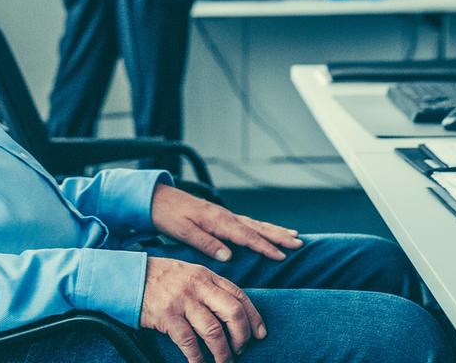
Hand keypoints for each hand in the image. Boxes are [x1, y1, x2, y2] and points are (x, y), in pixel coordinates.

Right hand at [140, 256, 264, 362]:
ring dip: (222, 352)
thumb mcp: (189, 273)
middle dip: (242, 336)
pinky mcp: (167, 316)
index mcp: (206, 275)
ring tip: (223, 362)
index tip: (260, 334)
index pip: (239, 296)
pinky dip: (197, 358)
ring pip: (213, 330)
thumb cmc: (161, 278)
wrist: (128, 277)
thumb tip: (232, 312)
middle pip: (232, 312)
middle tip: (241, 350)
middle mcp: (198, 286)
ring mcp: (182, 301)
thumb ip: (209, 288)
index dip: (254, 317)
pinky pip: (189, 342)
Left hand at [150, 184, 302, 262]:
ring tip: (293, 235)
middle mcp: (225, 216)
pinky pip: (247, 223)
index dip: (265, 247)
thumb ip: (207, 243)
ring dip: (274, 231)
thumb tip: (229, 256)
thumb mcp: (183, 232)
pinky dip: (262, 227)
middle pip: (257, 227)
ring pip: (255, 224)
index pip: (247, 236)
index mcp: (218, 221)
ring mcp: (224, 215)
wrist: (157, 199)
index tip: (282, 255)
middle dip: (278, 236)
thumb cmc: (169, 216)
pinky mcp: (221, 216)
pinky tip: (268, 230)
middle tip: (298, 243)